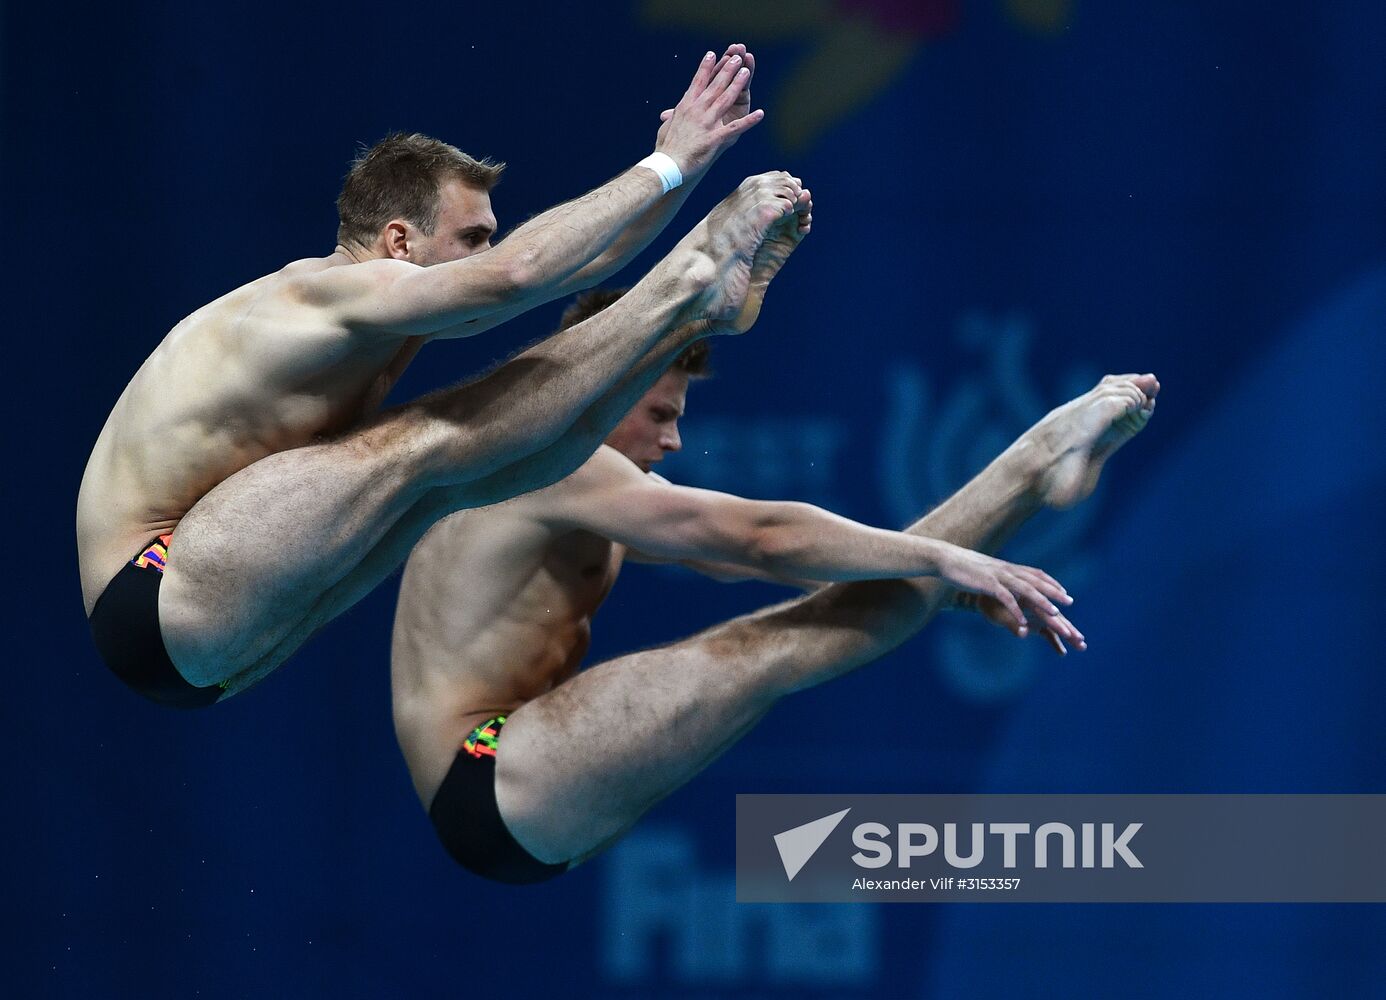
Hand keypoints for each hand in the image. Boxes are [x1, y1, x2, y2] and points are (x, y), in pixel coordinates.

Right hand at [654, 45, 763, 176]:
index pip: (697, 82)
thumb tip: (667, 115)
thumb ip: (671, 119)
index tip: (713, 54)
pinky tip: (760, 114)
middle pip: (714, 86)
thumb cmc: (666, 149)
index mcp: (685, 106)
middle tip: (736, 57)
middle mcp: (696, 110)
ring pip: (725, 99)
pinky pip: (736, 128)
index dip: (706, 67)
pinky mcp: (714, 138)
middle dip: (727, 69)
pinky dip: (749, 121)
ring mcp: (706, 123)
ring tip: (747, 71)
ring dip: (738, 85)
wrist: (667, 165)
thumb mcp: (666, 128)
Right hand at [933, 543, 1082, 649]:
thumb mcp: (984, 570)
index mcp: (1007, 567)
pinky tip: (1024, 622)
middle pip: (1036, 581)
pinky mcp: (987, 584)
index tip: (1064, 593)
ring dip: (1042, 601)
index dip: (1051, 583)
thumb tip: (1002, 579)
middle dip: (1054, 592)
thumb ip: (996, 575)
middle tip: (1070, 603)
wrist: (945, 558)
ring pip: (1026, 589)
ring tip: (1055, 614)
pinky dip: (1016, 610)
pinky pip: (1006, 598)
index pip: (1035, 573)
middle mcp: (1007, 570)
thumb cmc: (962, 566)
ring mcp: (998, 576)